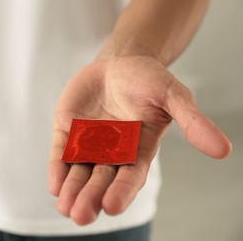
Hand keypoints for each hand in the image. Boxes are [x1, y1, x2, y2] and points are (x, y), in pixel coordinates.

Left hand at [49, 56, 231, 224]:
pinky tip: (55, 185)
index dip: (122, 191)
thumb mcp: (173, 96)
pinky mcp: (68, 132)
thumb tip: (224, 150)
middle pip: (100, 180)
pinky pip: (61, 154)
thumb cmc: (148, 80)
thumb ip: (192, 121)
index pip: (131, 176)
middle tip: (82, 216)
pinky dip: (57, 169)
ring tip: (67, 208)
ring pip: (78, 173)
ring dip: (72, 191)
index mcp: (137, 150)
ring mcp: (88, 144)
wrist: (119, 64)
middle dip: (91, 197)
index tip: (112, 205)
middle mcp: (111, 153)